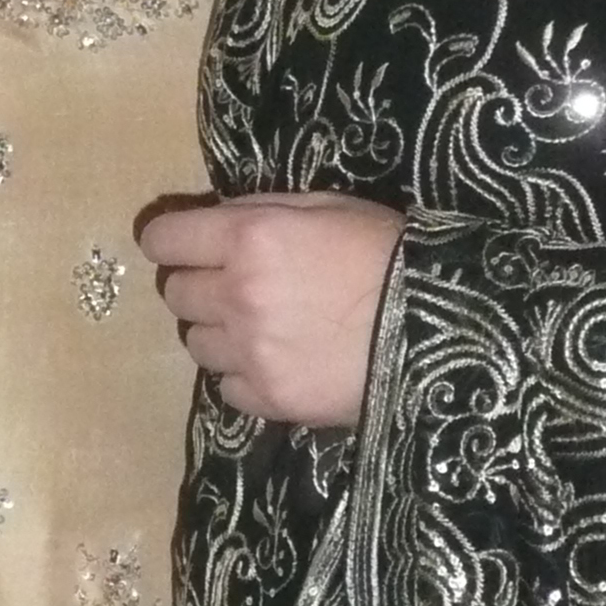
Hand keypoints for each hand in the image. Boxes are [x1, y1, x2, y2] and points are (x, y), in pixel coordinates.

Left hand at [137, 194, 404, 424]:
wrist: (440, 328)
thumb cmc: (389, 253)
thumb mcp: (328, 207)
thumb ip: (263, 211)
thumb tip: (217, 222)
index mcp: (249, 238)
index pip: (165, 238)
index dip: (169, 239)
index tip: (181, 244)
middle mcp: (237, 295)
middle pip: (176, 292)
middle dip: (197, 283)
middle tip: (233, 283)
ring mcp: (249, 352)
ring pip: (194, 342)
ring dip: (216, 330)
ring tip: (257, 326)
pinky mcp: (268, 398)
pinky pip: (225, 386)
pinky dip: (241, 372)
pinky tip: (275, 360)